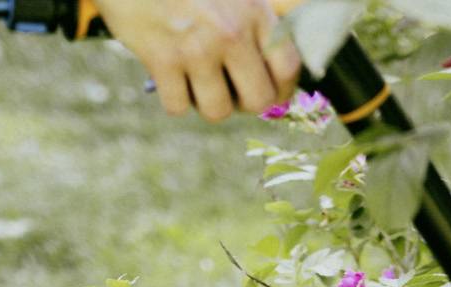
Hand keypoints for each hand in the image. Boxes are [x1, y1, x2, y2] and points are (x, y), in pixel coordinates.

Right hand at [93, 0, 301, 122]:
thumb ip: (256, 27)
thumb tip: (275, 79)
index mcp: (253, 11)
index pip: (288, 69)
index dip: (281, 89)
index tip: (269, 91)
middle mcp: (230, 31)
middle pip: (258, 100)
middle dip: (244, 102)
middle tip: (229, 89)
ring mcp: (196, 47)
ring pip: (218, 111)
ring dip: (206, 102)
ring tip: (196, 77)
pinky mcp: (162, 59)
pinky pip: (178, 107)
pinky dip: (173, 97)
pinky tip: (169, 72)